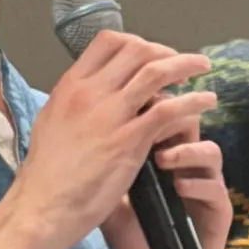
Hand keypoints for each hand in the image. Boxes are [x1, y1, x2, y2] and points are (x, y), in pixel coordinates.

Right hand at [15, 29, 215, 248]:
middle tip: (180, 63)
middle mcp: (90, 93)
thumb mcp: (51, 123)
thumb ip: (73, 103)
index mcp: (69, 86)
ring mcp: (110, 115)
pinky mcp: (129, 141)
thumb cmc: (46, 175)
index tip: (150, 53)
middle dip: (165, 50)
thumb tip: (88, 92)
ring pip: (156, 72)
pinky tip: (205, 103)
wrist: (42, 207)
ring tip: (203, 68)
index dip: (135, 42)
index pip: (107, 41)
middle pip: (136, 50)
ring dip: (186, 65)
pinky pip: (168, 110)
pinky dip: (192, 102)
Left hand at [102, 120, 232, 248]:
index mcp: (165, 160)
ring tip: (162, 160)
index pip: (164, 119)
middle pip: (192, 124)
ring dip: (186, 151)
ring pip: (210, 151)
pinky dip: (197, 183)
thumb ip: (103, 176)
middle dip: (172, 121)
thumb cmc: (137, 243)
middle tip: (149, 128)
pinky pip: (216, 187)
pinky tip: (178, 188)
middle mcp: (189, 168)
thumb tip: (80, 145)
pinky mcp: (220, 211)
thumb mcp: (111, 206)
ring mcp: (207, 187)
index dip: (152, 109)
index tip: (130, 111)